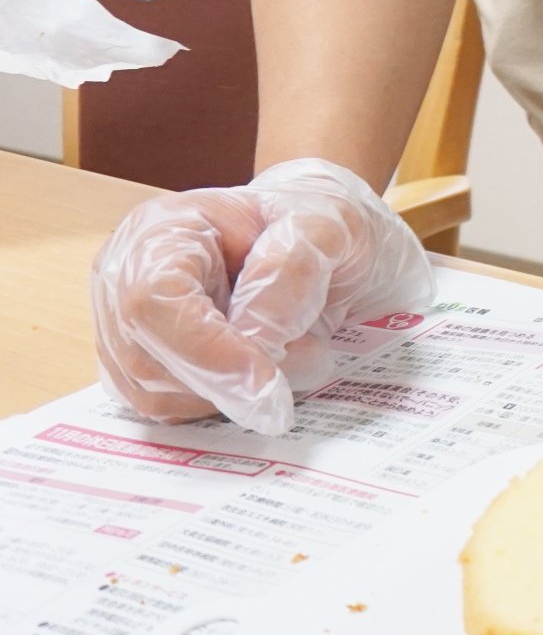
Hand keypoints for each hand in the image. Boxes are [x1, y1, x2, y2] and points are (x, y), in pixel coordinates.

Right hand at [89, 158, 432, 436]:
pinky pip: (175, 409)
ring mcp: (127, 329)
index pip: (152, 302)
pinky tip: (267, 370)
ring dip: (236, 393)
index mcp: (160, 230)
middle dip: (230, 379)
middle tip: (307, 364)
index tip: (268, 384)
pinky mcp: (147, 368)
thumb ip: (292, 271)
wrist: (316, 242)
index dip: (206, 351)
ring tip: (299, 351)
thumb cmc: (315, 225)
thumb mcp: (327, 225)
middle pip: (146, 360)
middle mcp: (124, 281)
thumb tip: (255, 341)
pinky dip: (229, 402)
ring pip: (158, 396)